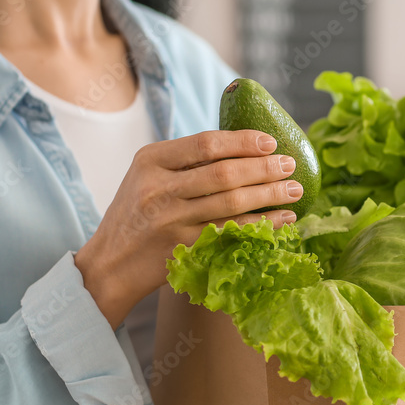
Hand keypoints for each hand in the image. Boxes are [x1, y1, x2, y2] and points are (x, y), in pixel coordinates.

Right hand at [74, 130, 302, 329]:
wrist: (109, 263)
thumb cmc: (137, 213)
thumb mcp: (147, 176)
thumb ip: (185, 160)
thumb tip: (244, 145)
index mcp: (151, 160)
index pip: (205, 143)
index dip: (243, 141)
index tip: (270, 142)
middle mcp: (159, 188)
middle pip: (224, 173)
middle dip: (264, 168)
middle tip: (291, 165)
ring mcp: (170, 220)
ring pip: (232, 203)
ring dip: (270, 195)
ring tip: (295, 190)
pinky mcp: (183, 249)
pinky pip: (232, 233)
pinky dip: (262, 225)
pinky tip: (283, 219)